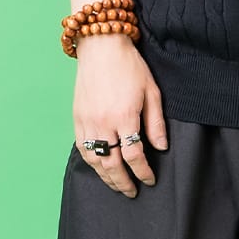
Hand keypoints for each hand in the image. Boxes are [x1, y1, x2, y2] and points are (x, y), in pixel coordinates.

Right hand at [72, 36, 167, 196]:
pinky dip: (91, 162)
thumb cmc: (130, 66)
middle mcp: (103, 123)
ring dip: (106, 176)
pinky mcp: (77, 117)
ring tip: (116, 185)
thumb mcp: (152, 92)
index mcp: (124, 117)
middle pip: (112, 164)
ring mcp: (87, 121)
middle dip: (123, 181)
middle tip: (132, 192)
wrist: (101, 46)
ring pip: (95, 159)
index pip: (134, 156)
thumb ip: (156, 123)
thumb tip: (161, 147)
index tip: (150, 179)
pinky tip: (99, 168)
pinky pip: (82, 147)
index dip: (142, 171)